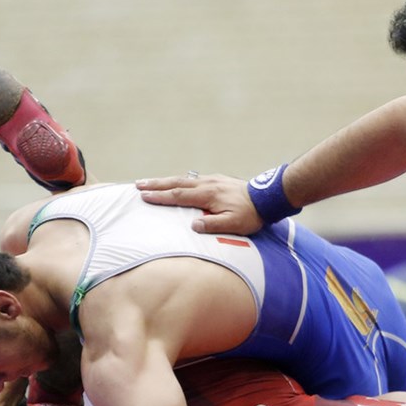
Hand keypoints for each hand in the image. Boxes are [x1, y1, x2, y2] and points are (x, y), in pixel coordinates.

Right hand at [136, 173, 262, 235]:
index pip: (178, 196)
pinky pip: (192, 179)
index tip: (144, 196)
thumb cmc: (251, 214)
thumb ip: (213, 225)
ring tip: (149, 182)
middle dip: (156, 184)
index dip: (160, 197)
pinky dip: (179, 180)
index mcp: (207, 195)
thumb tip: (193, 226)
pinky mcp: (217, 180)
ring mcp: (212, 180)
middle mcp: (207, 184)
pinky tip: (175, 182)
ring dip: (165, 181)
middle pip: (176, 183)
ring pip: (183, 179)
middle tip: (137, 184)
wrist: (267, 197)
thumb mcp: (234, 224)